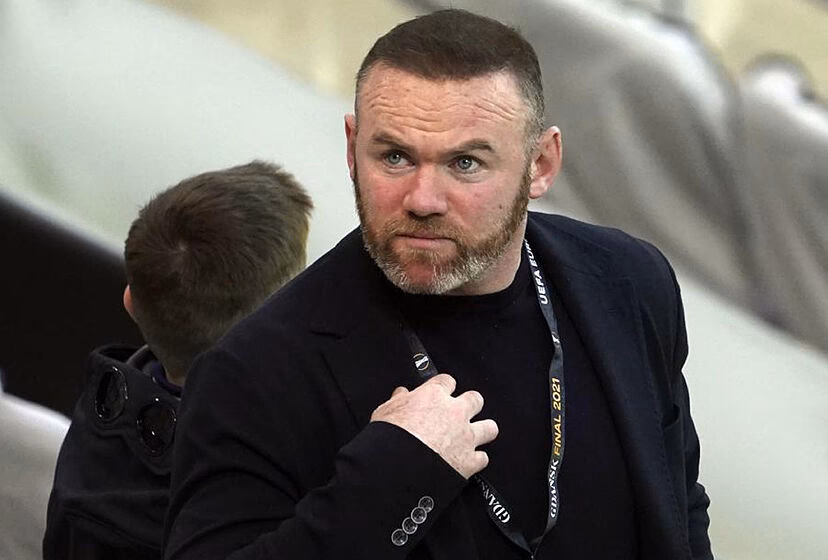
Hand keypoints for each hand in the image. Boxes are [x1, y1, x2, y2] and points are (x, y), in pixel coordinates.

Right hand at [370, 373, 497, 478]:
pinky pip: (483, 458)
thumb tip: (401, 395)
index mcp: (433, 397)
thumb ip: (398, 400)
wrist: (398, 467)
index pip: (447, 381)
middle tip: (460, 412)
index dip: (444, 387)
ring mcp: (465, 437)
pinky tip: (468, 461)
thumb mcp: (385, 411)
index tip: (441, 392)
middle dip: (470, 404)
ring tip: (473, 435)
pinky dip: (476, 460)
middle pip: (475, 399)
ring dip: (483, 431)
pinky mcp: (470, 461)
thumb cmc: (389, 439)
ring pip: (489, 427)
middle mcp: (454, 413)